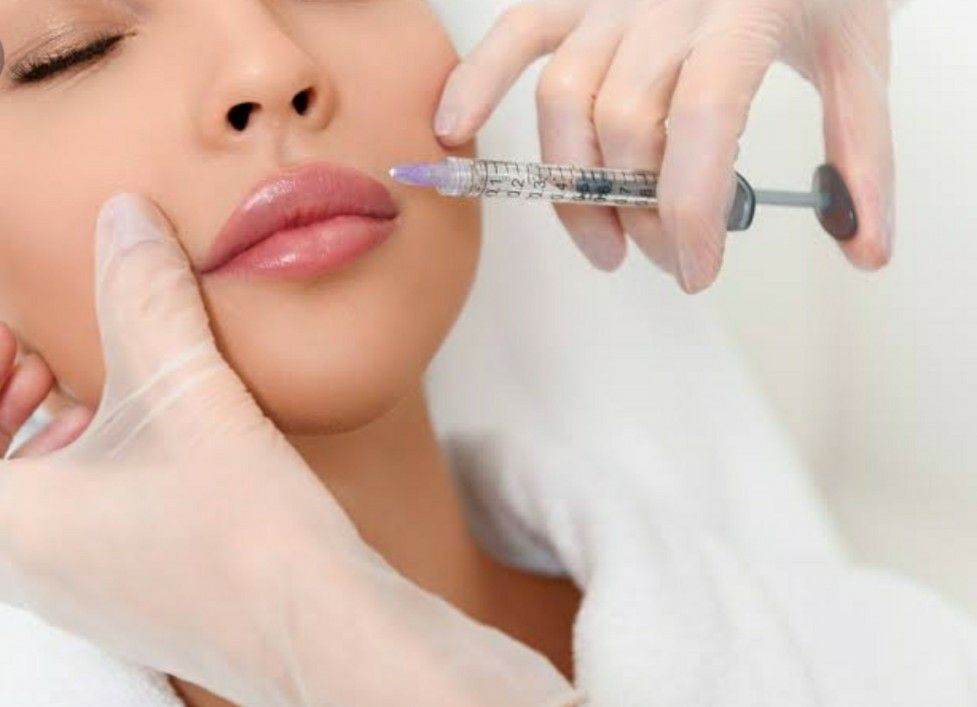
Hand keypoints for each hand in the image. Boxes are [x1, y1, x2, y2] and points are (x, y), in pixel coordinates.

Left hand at [0, 195, 579, 706]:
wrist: (321, 629)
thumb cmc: (246, 536)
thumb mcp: (187, 393)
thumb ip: (145, 294)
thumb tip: (123, 217)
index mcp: (7, 518)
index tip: (14, 333)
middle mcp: (24, 564)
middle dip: (1, 397)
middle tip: (35, 354)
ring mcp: (74, 588)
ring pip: (25, 495)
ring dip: (41, 432)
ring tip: (83, 393)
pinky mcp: (124, 593)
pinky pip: (70, 522)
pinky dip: (85, 469)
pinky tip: (147, 443)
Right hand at [435, 0, 893, 291]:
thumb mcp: (859, 60)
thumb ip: (864, 153)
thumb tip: (863, 247)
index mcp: (743, 12)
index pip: (702, 122)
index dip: (689, 211)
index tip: (695, 271)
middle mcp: (667, 0)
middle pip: (627, 126)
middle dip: (640, 213)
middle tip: (665, 253)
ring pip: (564, 99)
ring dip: (573, 186)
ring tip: (602, 240)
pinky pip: (514, 32)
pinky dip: (477, 80)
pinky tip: (455, 128)